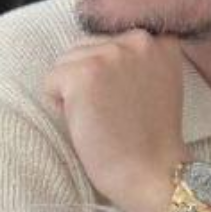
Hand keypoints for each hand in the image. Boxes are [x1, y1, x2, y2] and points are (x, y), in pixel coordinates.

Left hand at [44, 29, 190, 211]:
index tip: (126, 97)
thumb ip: (138, 58)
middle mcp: (137, 39)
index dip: (111, 71)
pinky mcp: (83, 73)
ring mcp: (110, 54)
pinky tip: (84, 122)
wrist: (152, 172)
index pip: (113, 40)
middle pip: (88, 47)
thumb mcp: (158, 80)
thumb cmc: (151, 136)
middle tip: (112, 111)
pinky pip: (51, 81)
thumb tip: (98, 49)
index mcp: (160, 40)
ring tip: (100, 116)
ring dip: (73, 90)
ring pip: (67, 61)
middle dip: (90, 77)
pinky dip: (58, 104)